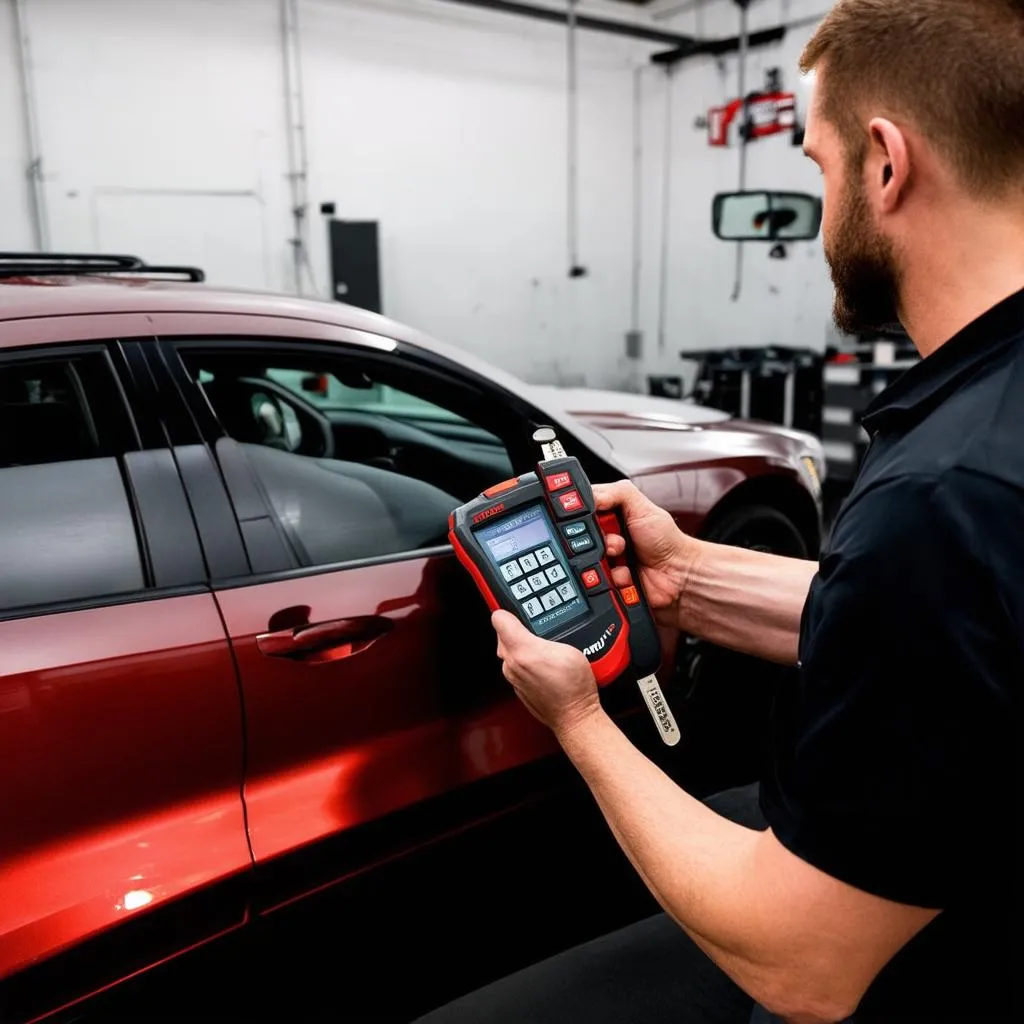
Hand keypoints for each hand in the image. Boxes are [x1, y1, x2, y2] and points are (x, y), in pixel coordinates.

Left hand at [492, 611, 602, 737]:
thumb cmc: (573, 687)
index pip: (499, 618)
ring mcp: (513, 677)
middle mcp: (512, 664)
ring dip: (521, 644)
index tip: (514, 606)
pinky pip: (516, 665)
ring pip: (508, 650)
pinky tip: (543, 662)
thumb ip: (549, 632)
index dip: (508, 609)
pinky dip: (525, 660)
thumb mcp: (569, 648)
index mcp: (522, 651)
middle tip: (535, 627)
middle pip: (502, 634)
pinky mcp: (517, 686)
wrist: (574, 716)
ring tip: (542, 645)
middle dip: (516, 627)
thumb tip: (539, 622)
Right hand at [592, 480, 697, 628]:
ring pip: (585, 561)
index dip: (581, 516)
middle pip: (578, 538)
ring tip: (622, 557)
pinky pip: (595, 581)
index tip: (590, 519)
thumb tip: (590, 494)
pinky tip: (627, 574)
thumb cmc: (666, 541)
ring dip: (604, 560)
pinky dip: (612, 577)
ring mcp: (605, 560)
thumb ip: (617, 493)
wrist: (680, 575)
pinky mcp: (608, 581)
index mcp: (610, 516)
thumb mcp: (644, 507)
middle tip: (616, 540)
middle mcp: (605, 537)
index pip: (582, 512)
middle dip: (597, 540)